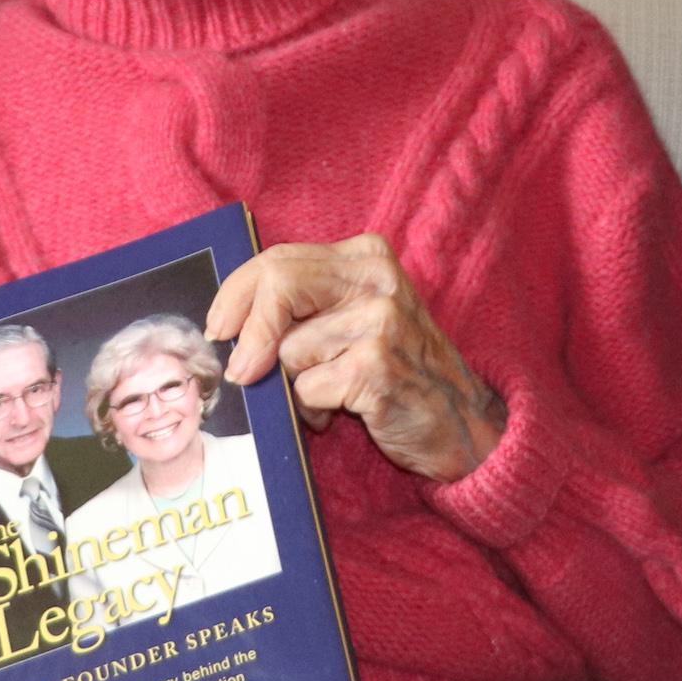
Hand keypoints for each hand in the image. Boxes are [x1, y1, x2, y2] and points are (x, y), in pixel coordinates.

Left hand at [207, 234, 506, 482]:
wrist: (462, 423)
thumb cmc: (398, 371)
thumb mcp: (354, 320)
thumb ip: (303, 307)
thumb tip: (229, 325)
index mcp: (366, 257)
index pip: (280, 259)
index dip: (237, 294)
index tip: (219, 328)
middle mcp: (376, 279)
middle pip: (278, 285)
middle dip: (247, 331)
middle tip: (240, 369)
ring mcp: (379, 321)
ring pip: (287, 348)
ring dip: (294, 385)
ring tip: (331, 394)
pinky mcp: (375, 367)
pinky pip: (306, 389)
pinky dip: (313, 410)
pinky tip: (345, 411)